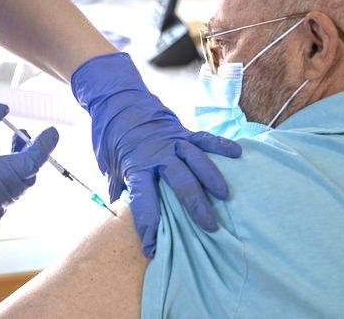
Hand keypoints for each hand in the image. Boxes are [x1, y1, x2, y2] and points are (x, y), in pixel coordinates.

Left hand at [71, 53, 241, 256]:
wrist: (116, 98)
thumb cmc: (110, 134)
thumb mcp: (106, 162)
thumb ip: (115, 183)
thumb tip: (117, 202)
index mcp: (135, 165)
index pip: (143, 199)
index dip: (148, 223)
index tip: (152, 246)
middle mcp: (157, 154)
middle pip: (179, 182)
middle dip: (194, 206)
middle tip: (209, 226)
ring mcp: (172, 141)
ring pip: (196, 160)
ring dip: (211, 178)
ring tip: (225, 196)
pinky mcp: (182, 130)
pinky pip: (204, 138)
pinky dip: (220, 145)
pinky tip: (237, 154)